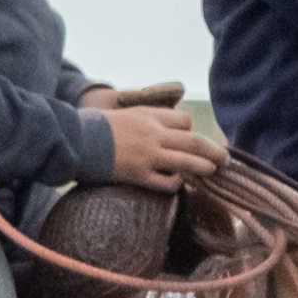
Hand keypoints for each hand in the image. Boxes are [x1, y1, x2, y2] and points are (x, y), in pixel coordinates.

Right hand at [96, 96, 225, 187]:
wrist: (72, 141)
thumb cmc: (89, 126)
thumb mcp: (118, 113)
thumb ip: (138, 119)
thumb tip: (145, 126)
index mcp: (148, 116)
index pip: (183, 121)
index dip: (190, 131)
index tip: (190, 139)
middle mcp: (153, 134)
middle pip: (194, 141)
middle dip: (214, 150)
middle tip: (224, 159)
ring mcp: (148, 155)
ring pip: (188, 161)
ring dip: (205, 166)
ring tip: (214, 171)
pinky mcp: (138, 174)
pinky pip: (166, 181)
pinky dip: (176, 184)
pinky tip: (177, 185)